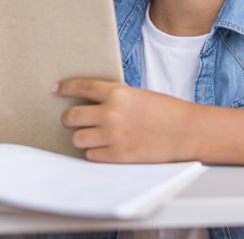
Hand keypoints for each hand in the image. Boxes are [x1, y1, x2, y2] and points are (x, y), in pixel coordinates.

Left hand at [54, 79, 195, 162]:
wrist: (186, 132)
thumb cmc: (165, 112)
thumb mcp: (137, 95)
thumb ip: (114, 97)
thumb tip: (90, 103)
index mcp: (118, 93)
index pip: (81, 87)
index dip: (66, 88)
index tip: (57, 89)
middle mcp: (111, 113)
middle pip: (72, 116)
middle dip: (69, 118)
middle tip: (72, 119)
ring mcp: (113, 136)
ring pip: (77, 138)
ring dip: (82, 137)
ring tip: (91, 135)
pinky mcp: (117, 156)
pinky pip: (91, 156)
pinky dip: (94, 152)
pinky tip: (104, 147)